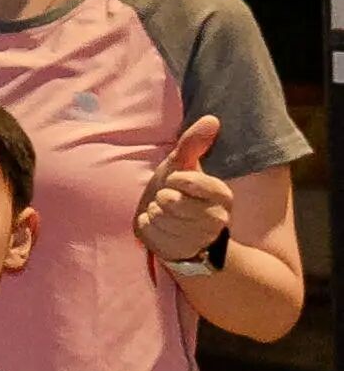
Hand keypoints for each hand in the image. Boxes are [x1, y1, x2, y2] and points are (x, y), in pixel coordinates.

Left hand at [139, 116, 236, 271]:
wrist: (169, 226)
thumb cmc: (176, 191)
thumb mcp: (183, 165)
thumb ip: (194, 143)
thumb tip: (211, 118)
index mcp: (222, 196)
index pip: (190, 182)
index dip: (176, 179)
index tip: (176, 181)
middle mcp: (217, 220)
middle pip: (171, 201)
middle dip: (162, 197)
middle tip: (169, 199)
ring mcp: (199, 239)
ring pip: (160, 216)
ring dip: (154, 212)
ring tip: (164, 213)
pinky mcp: (181, 252)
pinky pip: (150, 231)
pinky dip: (147, 226)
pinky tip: (158, 227)